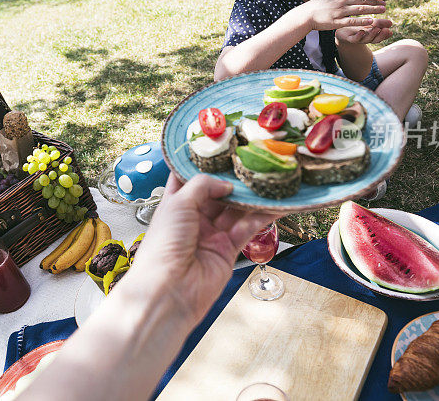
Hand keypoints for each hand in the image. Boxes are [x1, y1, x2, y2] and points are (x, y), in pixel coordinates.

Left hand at [131, 174, 281, 324]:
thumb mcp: (178, 204)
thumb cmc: (163, 245)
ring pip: (236, 209)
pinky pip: (247, 227)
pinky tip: (275, 204)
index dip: (203, 164)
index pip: (188, 178)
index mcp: (174, 204)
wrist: (169, 291)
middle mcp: (193, 218)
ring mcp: (211, 234)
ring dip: (251, 196)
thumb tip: (226, 183)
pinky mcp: (227, 249)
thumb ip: (203, 186)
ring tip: (269, 180)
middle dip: (233, 179)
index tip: (220, 148)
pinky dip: (262, 216)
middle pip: (217, 192)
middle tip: (252, 162)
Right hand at [300, 0, 386, 30]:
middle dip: (375, 2)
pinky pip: (352, 21)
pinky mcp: (336, 22)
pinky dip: (362, 21)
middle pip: (362, 0)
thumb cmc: (320, 5)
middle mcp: (342, 1)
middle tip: (385, 3)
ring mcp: (339, 11)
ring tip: (382, 11)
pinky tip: (371, 21)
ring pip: (360, 10)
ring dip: (373, 10)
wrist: (307, 14)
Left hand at [336, 18, 393, 45]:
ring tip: (376, 29)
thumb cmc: (357, 26)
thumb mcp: (369, 23)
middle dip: (381, 35)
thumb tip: (391, 23)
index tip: (390, 31)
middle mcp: (365, 38)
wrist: (341, 30)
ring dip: (372, 34)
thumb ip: (379, 23)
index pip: (380, 36)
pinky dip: (358, 36)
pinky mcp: (349, 38)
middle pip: (374, 39)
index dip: (385, 35)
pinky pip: (354, 39)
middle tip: (386, 30)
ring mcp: (358, 39)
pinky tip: (361, 31)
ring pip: (366, 39)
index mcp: (371, 35)